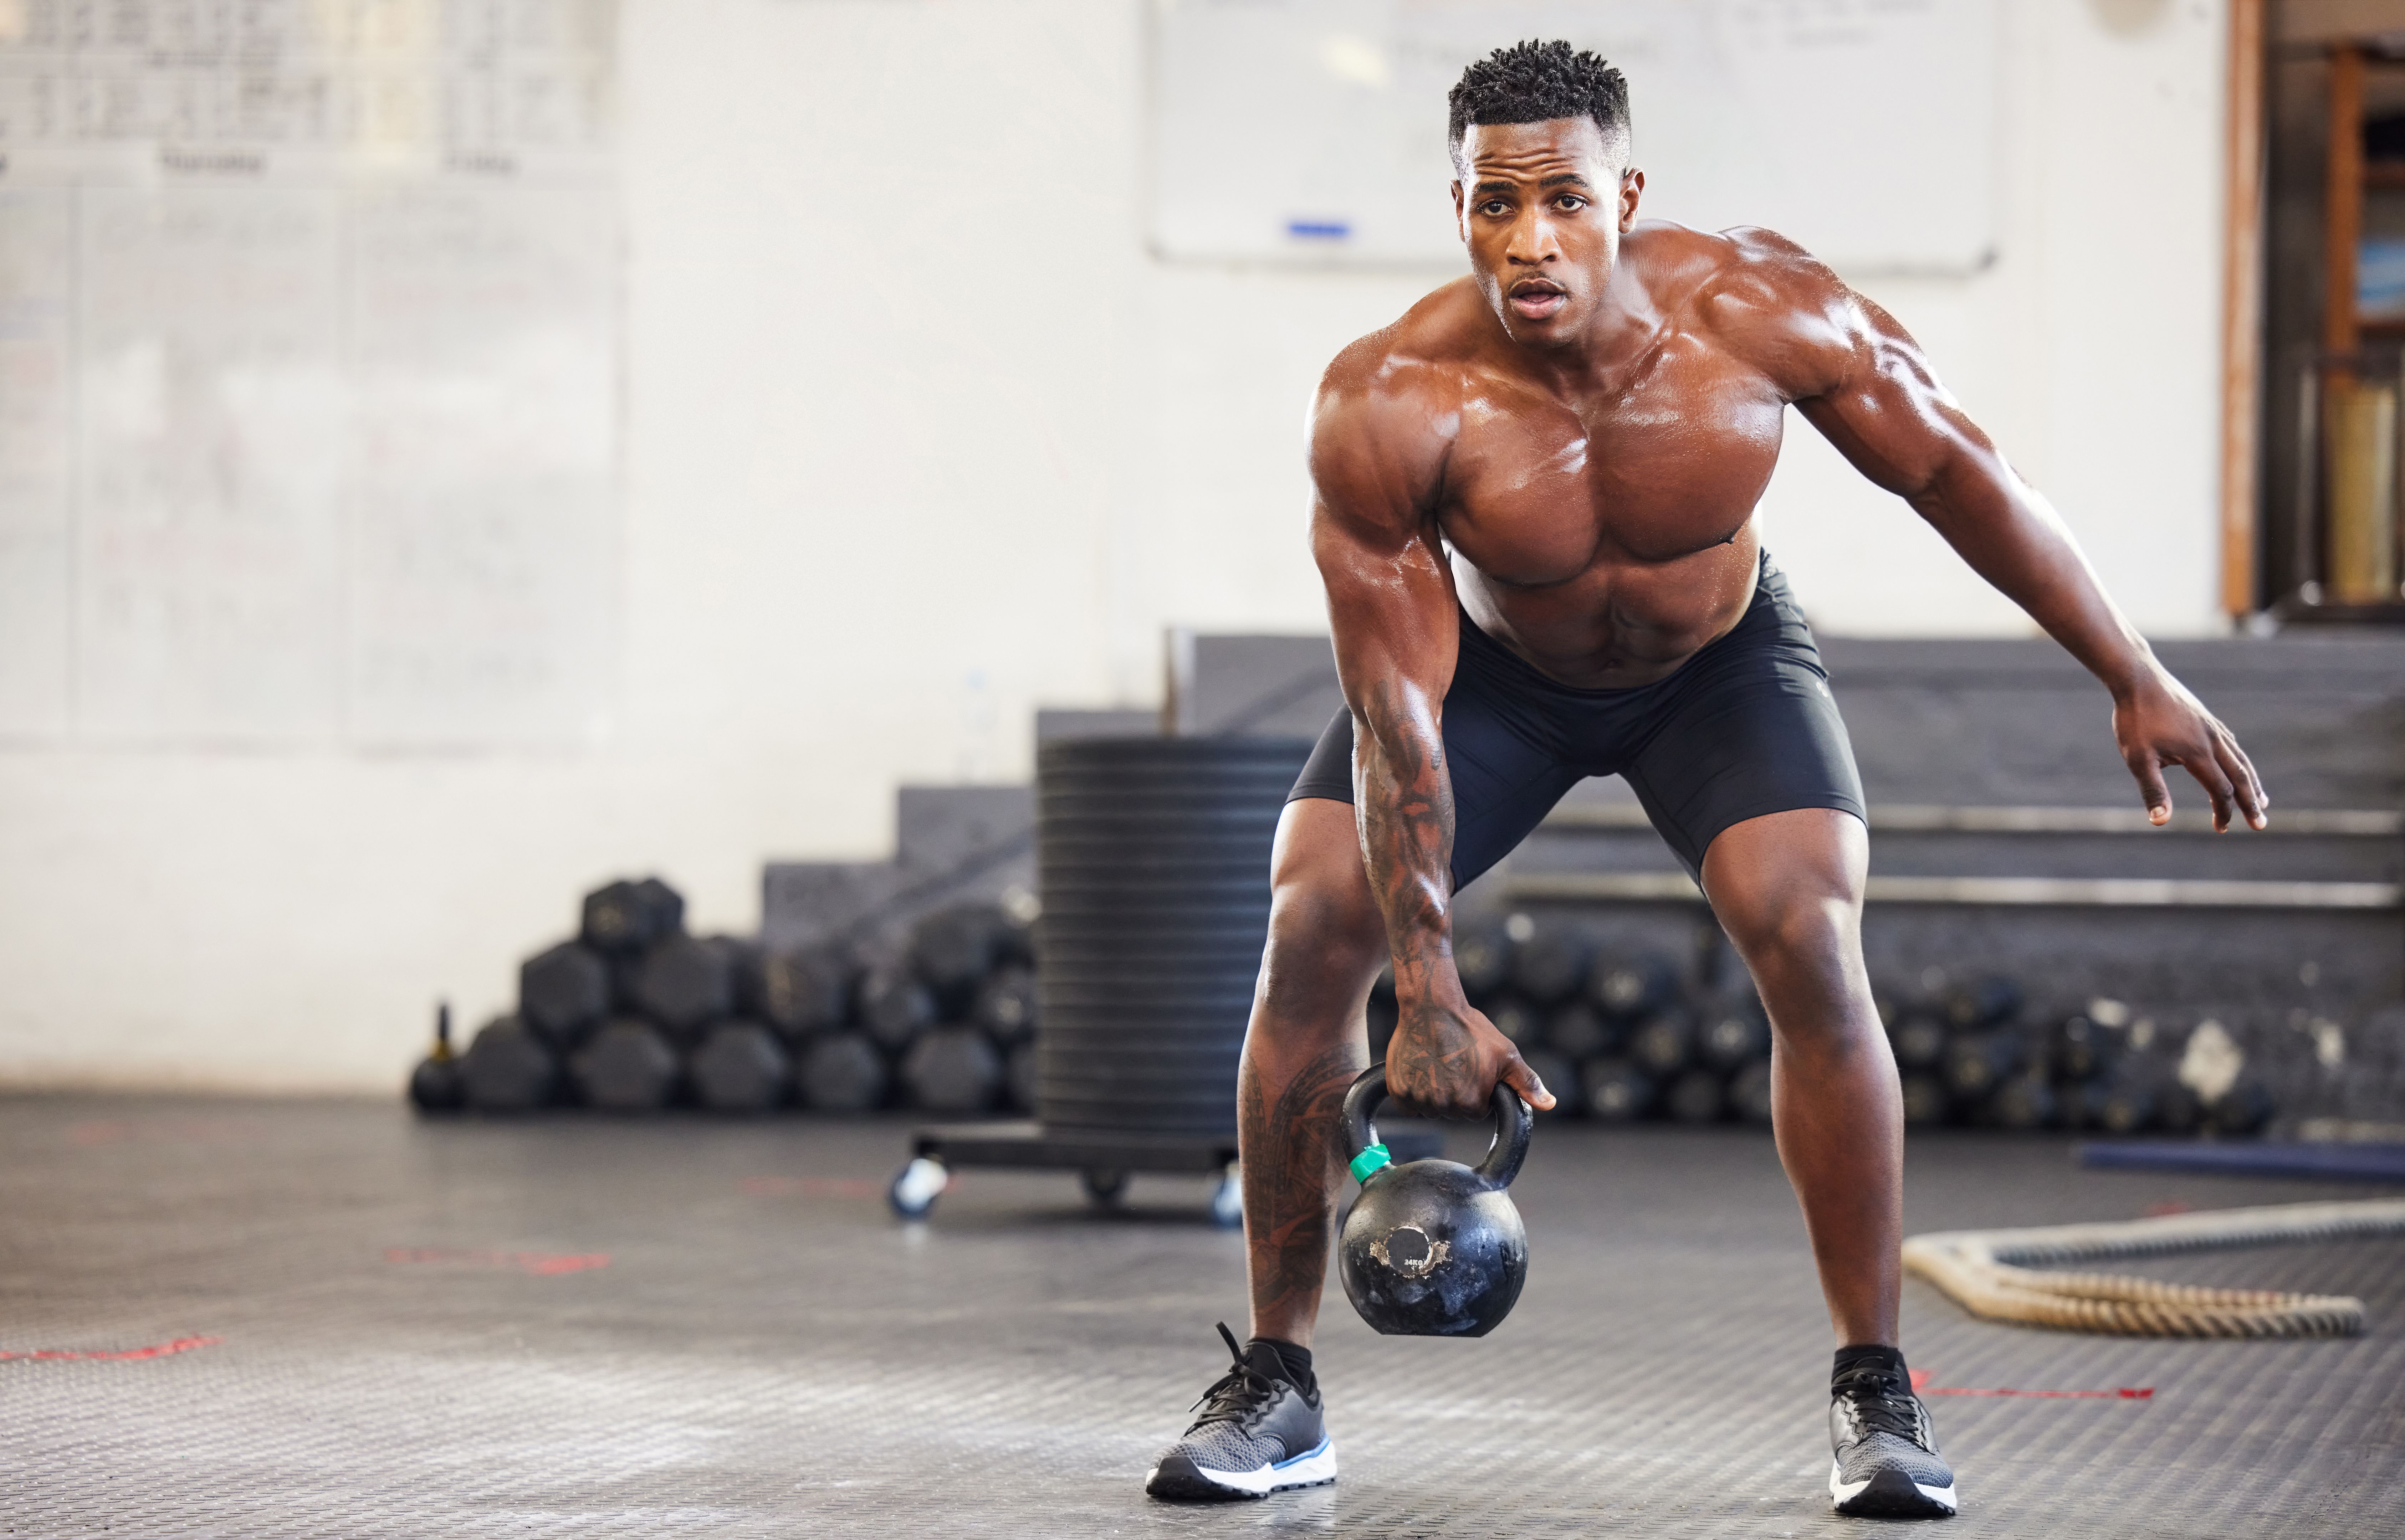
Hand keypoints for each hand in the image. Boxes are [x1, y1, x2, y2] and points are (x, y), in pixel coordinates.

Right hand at [1384, 993, 1556, 1117]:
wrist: (1432, 1007)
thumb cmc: (1471, 1029)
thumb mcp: (1506, 1054)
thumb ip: (1527, 1083)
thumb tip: (1550, 1104)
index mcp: (1472, 1103)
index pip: (1475, 1112)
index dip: (1475, 1091)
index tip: (1470, 1071)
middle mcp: (1444, 1106)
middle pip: (1452, 1112)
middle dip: (1454, 1093)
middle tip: (1453, 1064)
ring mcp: (1420, 1099)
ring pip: (1429, 1109)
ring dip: (1432, 1093)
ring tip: (1436, 1063)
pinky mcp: (1398, 1091)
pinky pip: (1408, 1105)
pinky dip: (1412, 1091)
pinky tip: (1421, 1069)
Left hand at [2112, 671, 2267, 831]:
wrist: (2137, 678)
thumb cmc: (2135, 719)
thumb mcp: (2138, 759)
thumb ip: (2153, 790)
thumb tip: (2160, 822)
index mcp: (2198, 754)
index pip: (2220, 790)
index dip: (2223, 812)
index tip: (2220, 828)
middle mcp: (2212, 740)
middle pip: (2239, 776)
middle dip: (2250, 802)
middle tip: (2260, 824)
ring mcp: (2211, 727)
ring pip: (2239, 759)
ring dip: (2251, 782)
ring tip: (2261, 799)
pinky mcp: (2206, 718)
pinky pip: (2230, 743)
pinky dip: (2239, 759)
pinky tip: (2238, 763)